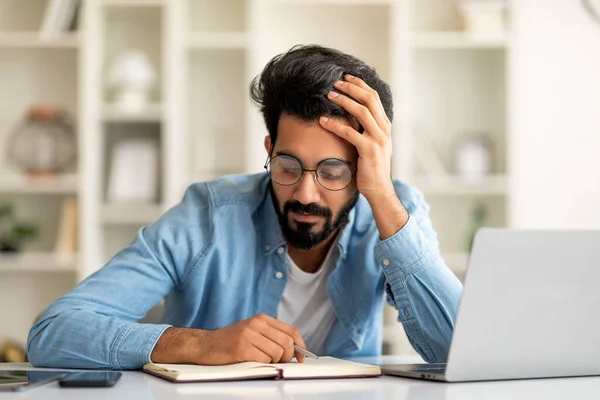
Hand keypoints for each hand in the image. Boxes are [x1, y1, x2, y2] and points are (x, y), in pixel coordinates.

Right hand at [151, 314, 306, 364]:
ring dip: (273, 362)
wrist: (205, 345)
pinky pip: (264, 360)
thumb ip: (271, 336)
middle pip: (287, 342)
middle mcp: (256, 324)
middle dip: (287, 357)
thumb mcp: (252, 331)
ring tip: (260, 360)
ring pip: (277, 353)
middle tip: (279, 362)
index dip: (300, 346)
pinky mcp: (241, 348)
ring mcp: (248, 335)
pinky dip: (262, 365)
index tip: (301, 357)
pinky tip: (251, 361)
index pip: (291, 331)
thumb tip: (294, 350)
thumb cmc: (230, 342)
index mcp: (261, 319)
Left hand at [319, 74, 394, 201]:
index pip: (374, 98)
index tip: (346, 77)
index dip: (360, 85)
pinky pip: (350, 133)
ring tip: (329, 95)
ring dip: (343, 101)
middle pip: (369, 100)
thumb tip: (351, 116)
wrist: (379, 188)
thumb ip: (366, 130)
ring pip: (361, 112)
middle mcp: (384, 129)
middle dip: (351, 88)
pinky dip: (335, 125)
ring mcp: (378, 139)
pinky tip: (323, 121)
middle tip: (335, 82)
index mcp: (384, 126)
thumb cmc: (371, 167)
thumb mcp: (372, 144)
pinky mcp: (369, 150)